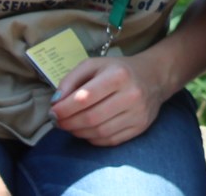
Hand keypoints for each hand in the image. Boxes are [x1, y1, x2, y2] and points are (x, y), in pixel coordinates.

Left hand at [49, 54, 166, 145]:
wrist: (152, 77)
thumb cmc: (117, 70)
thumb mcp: (94, 65)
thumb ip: (71, 79)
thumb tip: (56, 102)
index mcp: (118, 75)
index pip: (84, 97)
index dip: (64, 108)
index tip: (53, 112)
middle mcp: (131, 95)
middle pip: (91, 117)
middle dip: (69, 122)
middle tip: (58, 122)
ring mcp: (138, 113)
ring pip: (99, 132)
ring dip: (78, 132)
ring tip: (70, 126)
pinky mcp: (140, 127)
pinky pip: (110, 140)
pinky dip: (93, 138)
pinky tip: (86, 131)